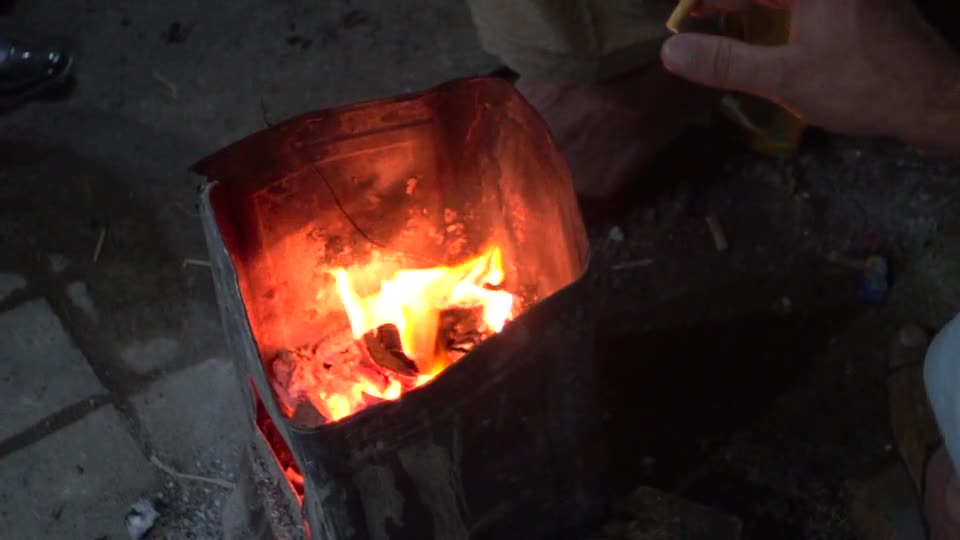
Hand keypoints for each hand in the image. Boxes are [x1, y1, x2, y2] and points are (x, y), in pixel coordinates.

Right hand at [661, 0, 959, 145]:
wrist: (932, 98)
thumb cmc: (859, 85)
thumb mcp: (784, 77)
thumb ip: (725, 62)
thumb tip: (672, 50)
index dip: (706, 1)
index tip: (681, 18)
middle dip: (727, 3)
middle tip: (696, 16)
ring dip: (752, 4)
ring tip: (720, 17)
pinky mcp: (860, 2)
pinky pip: (808, 2)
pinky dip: (777, 8)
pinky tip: (761, 23)